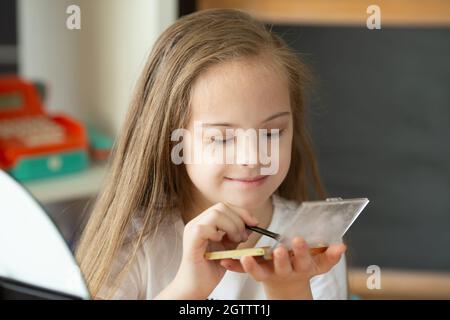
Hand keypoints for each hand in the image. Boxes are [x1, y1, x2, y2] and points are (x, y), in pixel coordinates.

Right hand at [159, 202, 257, 298]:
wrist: (196, 287)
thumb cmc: (210, 269)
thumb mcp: (228, 248)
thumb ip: (236, 234)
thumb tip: (251, 224)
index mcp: (205, 222)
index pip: (224, 206)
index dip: (241, 212)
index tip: (254, 223)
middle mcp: (196, 222)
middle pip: (221, 207)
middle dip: (239, 219)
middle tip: (244, 237)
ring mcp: (192, 229)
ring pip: (215, 214)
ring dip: (232, 226)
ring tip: (235, 241)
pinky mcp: (191, 239)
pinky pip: (205, 227)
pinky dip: (218, 233)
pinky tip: (220, 242)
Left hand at [220, 237, 345, 298]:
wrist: (287, 285)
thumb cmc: (303, 267)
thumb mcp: (319, 263)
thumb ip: (330, 255)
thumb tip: (342, 246)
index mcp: (301, 267)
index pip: (304, 260)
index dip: (302, 251)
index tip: (300, 240)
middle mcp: (286, 271)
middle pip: (284, 266)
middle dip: (282, 258)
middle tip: (279, 249)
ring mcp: (270, 274)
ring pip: (261, 272)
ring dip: (253, 265)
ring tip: (245, 257)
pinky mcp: (257, 274)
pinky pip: (244, 272)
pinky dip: (234, 267)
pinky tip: (224, 260)